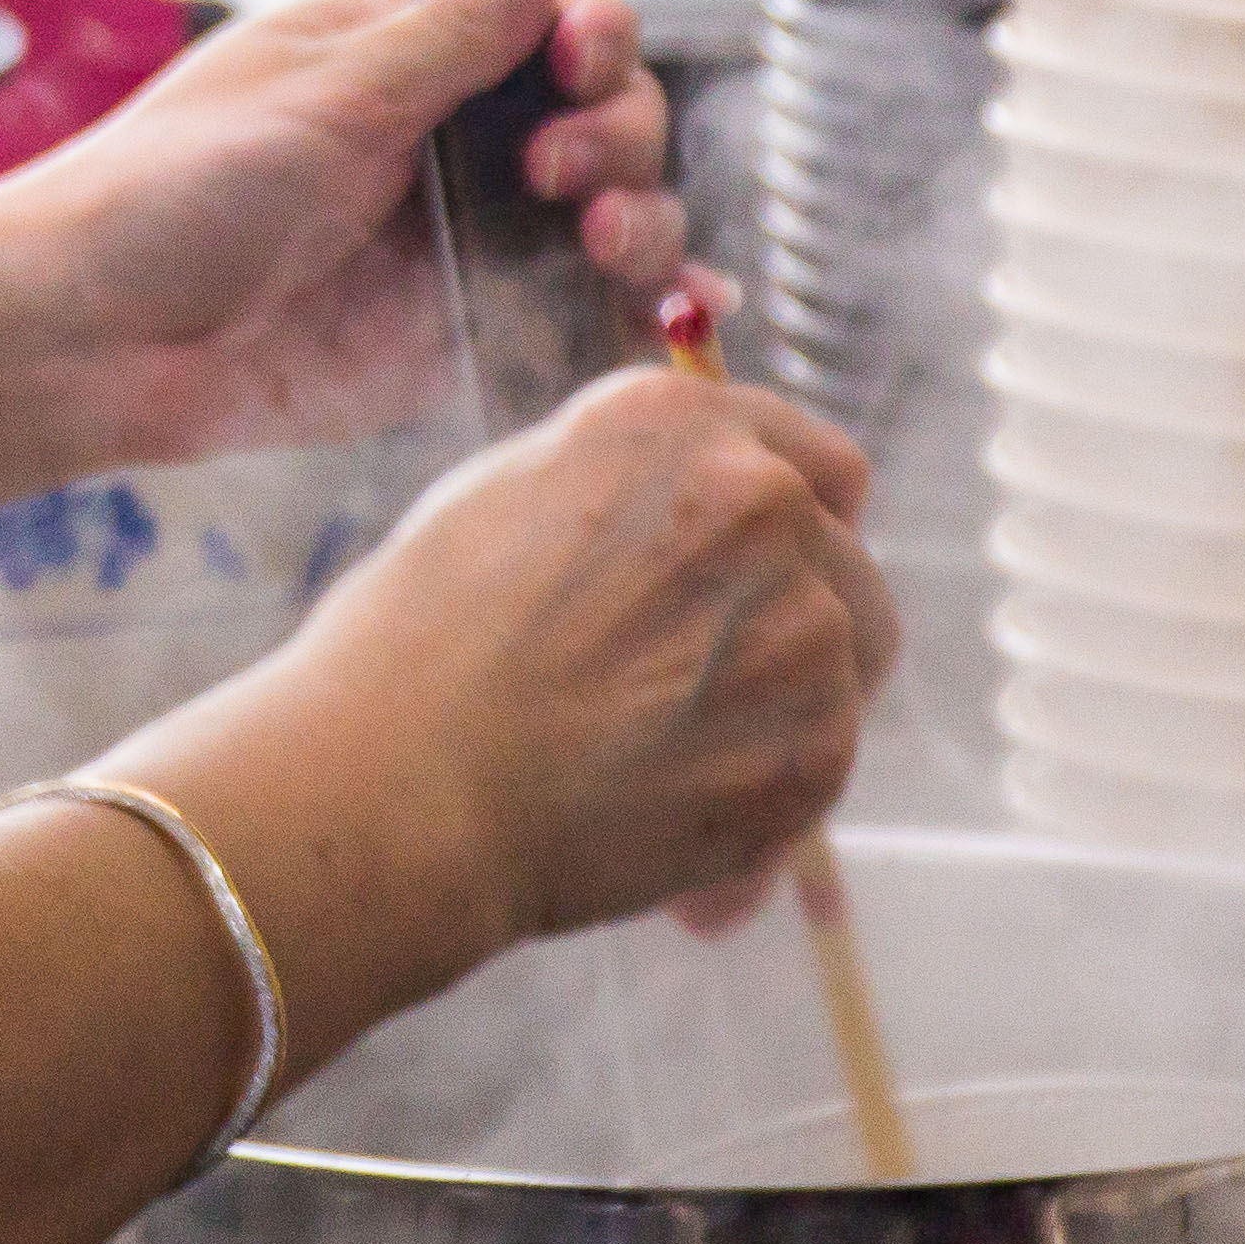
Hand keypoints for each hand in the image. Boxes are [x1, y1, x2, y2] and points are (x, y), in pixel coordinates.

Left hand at [0, 0, 686, 465]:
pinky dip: (644, 307)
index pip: (550, 13)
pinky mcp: (464, 329)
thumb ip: (458, 22)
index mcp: (406, 49)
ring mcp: (463, 236)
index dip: (591, 31)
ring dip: (643, 215)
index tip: (583, 57)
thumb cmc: (172, 191)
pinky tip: (685, 310)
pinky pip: (579, 309)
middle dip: (614, 130)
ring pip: (613, 209)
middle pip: (602, 110)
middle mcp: (448, 135)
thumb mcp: (328, 94)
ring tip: (600, 241)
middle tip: (556, 172)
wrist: (95, 340)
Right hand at [205, 363, 892, 956]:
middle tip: (695, 685)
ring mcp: (800, 625)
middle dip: (784, 619)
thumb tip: (700, 519)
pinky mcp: (814, 747)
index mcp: (675, 424)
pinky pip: (819, 760)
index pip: (814, 461)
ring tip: (664, 759)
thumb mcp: (513, 498)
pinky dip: (762, 794)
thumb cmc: (415, 646)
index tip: (770, 573)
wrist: (400, 789)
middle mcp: (759, 501)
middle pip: (841, 564)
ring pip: (844, 664)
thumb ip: (631, 491)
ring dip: (779, 706)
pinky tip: (669, 819)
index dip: (796, 522)